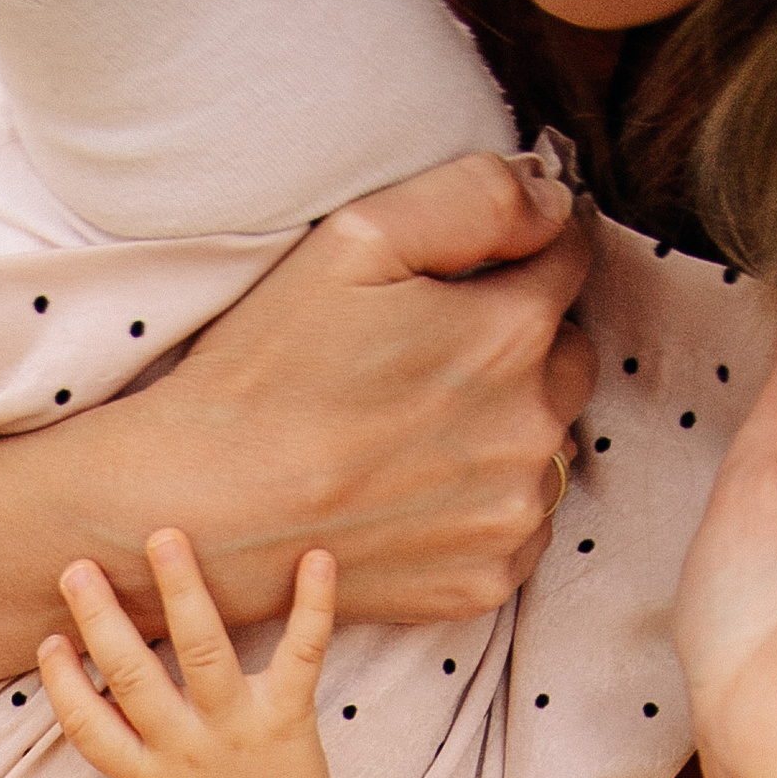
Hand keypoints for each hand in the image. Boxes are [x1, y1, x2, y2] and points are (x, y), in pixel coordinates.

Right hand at [38, 533, 472, 777]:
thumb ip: (130, 760)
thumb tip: (104, 708)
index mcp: (146, 776)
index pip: (88, 725)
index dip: (62, 683)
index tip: (48, 641)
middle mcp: (185, 747)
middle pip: (132, 674)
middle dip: (101, 618)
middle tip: (78, 569)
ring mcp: (236, 730)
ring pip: (201, 652)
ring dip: (181, 590)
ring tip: (164, 538)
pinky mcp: (288, 718)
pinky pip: (301, 654)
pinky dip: (313, 604)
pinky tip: (317, 556)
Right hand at [107, 154, 594, 627]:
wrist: (207, 508)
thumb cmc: (270, 367)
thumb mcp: (361, 237)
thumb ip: (479, 197)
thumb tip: (556, 202)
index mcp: (514, 331)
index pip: (569, 257)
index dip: (519, 250)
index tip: (465, 273)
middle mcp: (533, 427)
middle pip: (569, 357)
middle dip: (519, 345)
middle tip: (428, 359)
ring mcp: (510, 514)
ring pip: (550, 445)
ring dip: (507, 429)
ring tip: (417, 432)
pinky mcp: (483, 580)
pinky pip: (520, 528)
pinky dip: (485, 506)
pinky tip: (416, 493)